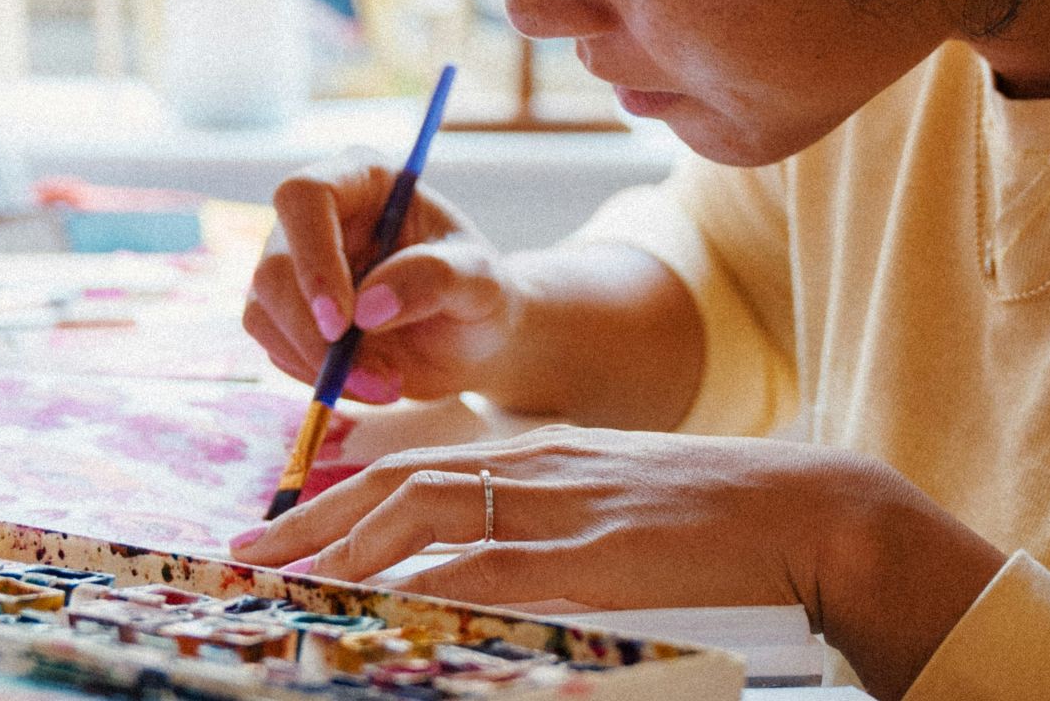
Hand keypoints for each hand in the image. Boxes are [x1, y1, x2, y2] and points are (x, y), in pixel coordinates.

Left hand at [227, 426, 1006, 699]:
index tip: (285, 527)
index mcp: (540, 450)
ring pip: (426, 514)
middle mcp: (536, 463)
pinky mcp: (592, 549)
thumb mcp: (617, 498)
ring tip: (282, 580)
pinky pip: (489, 564)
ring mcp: (561, 504)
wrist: (804, 508)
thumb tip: (484, 558)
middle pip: (398, 482)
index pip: (417, 465)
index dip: (341, 495)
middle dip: (313, 520)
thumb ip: (548, 516)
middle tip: (246, 554)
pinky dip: (425, 579)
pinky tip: (380, 599)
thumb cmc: (718, 511)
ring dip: (343, 548)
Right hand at [242, 151, 520, 402]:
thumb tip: (368, 308)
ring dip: (320, 364)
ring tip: (388, 385)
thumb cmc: (478, 292)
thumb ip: (435, 279)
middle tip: (378, 378)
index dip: (313, 256)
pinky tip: (369, 383)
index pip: (304, 196)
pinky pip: (275, 348)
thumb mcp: (479, 281)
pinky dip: (318, 378)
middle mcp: (317, 217)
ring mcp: (295, 265)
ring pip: (265, 313)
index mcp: (363, 180)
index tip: (344, 319)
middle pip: (276, 268)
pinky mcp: (286, 313)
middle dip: (318, 335)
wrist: (469, 337)